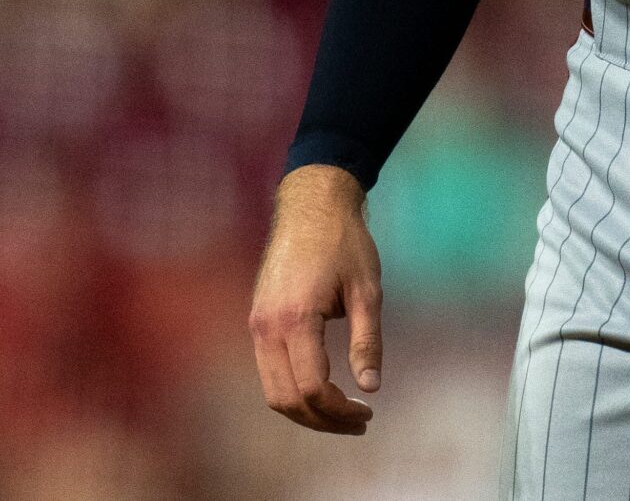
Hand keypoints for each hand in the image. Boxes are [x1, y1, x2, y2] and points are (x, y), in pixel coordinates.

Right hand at [248, 165, 383, 434]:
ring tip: (344, 413)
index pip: (311, 387)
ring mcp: (257, 326)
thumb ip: (368, 340)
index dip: (339, 410)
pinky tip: (325, 390)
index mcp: (296, 319)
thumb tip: (372, 387)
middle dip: (322, 419)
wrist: (310, 207)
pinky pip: (269, 371)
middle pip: (286, 399)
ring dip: (306, 410)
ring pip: (272, 391)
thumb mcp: (368, 290)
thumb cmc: (345, 244)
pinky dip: (294, 389)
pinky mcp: (257, 321)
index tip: (368, 413)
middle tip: (359, 423)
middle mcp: (267, 328)